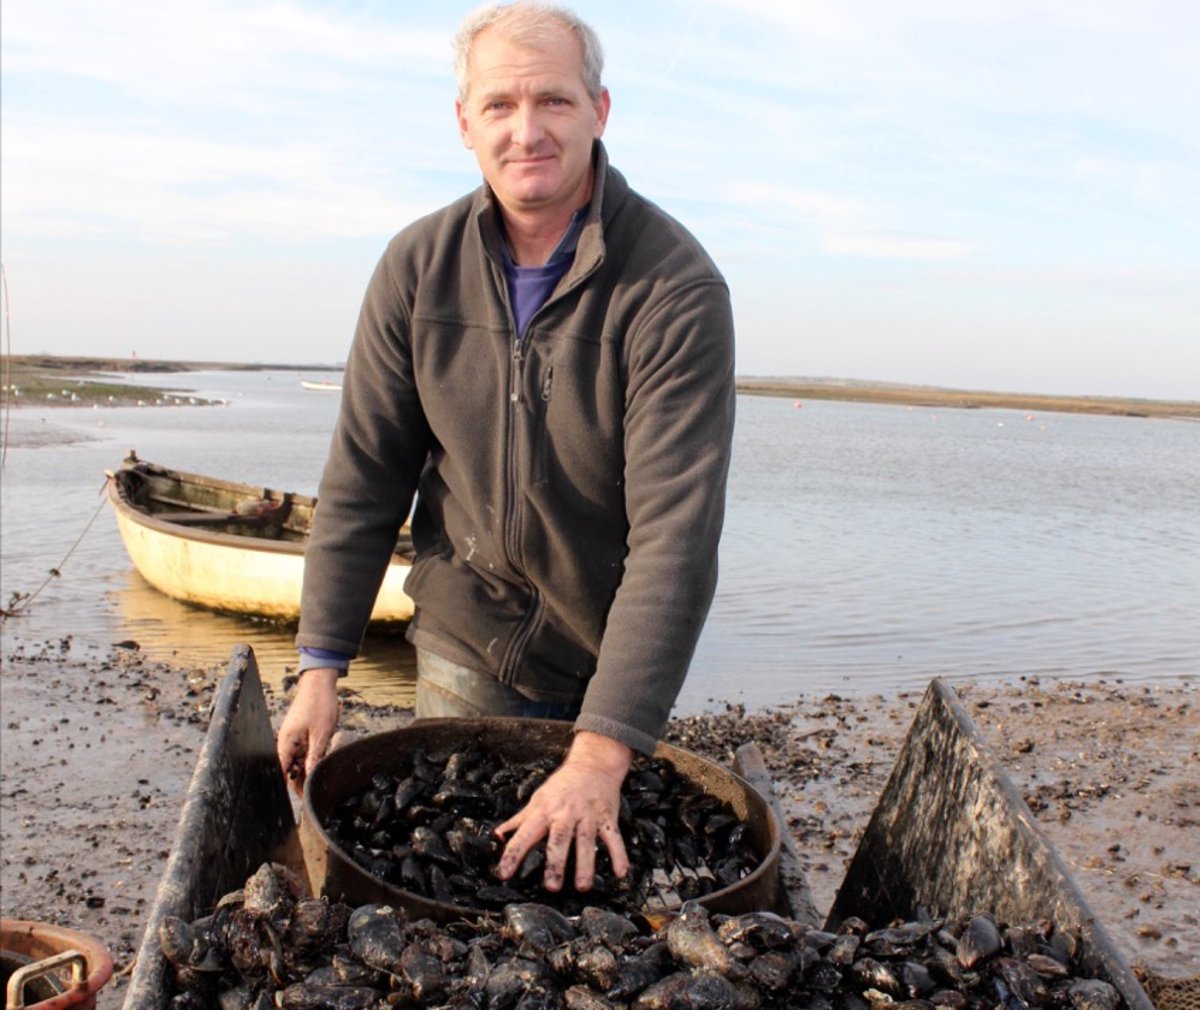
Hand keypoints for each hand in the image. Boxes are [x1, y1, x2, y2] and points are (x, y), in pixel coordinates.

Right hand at [275, 667, 339, 795]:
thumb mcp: (321, 734)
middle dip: (301, 781)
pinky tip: (320, 763)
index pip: (283, 773)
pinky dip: (311, 758)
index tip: (300, 800)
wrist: (320, 682)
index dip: (290, 787)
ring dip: (307, 769)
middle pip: (291, 769)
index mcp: (286, 744)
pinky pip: (304, 751)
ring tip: (319, 782)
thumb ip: (315, 757)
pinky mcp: (301, 734)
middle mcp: (286, 743)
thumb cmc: (319, 704)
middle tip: (314, 795)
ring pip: (298, 761)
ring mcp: (294, 738)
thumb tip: (310, 776)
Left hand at [494, 731, 632, 891]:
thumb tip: (497, 835)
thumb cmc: (562, 784)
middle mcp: (566, 813)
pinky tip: (621, 873)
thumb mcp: (538, 798)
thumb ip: (519, 819)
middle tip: (551, 887)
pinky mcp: (607, 816)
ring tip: (583, 886)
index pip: (525, 833)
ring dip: (585, 864)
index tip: (504, 873)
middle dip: (556, 862)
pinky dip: (619, 855)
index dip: (514, 853)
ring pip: (586, 841)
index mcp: (545, 809)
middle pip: (559, 838)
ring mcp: (588, 815)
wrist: (593, 763)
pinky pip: (614, 837)